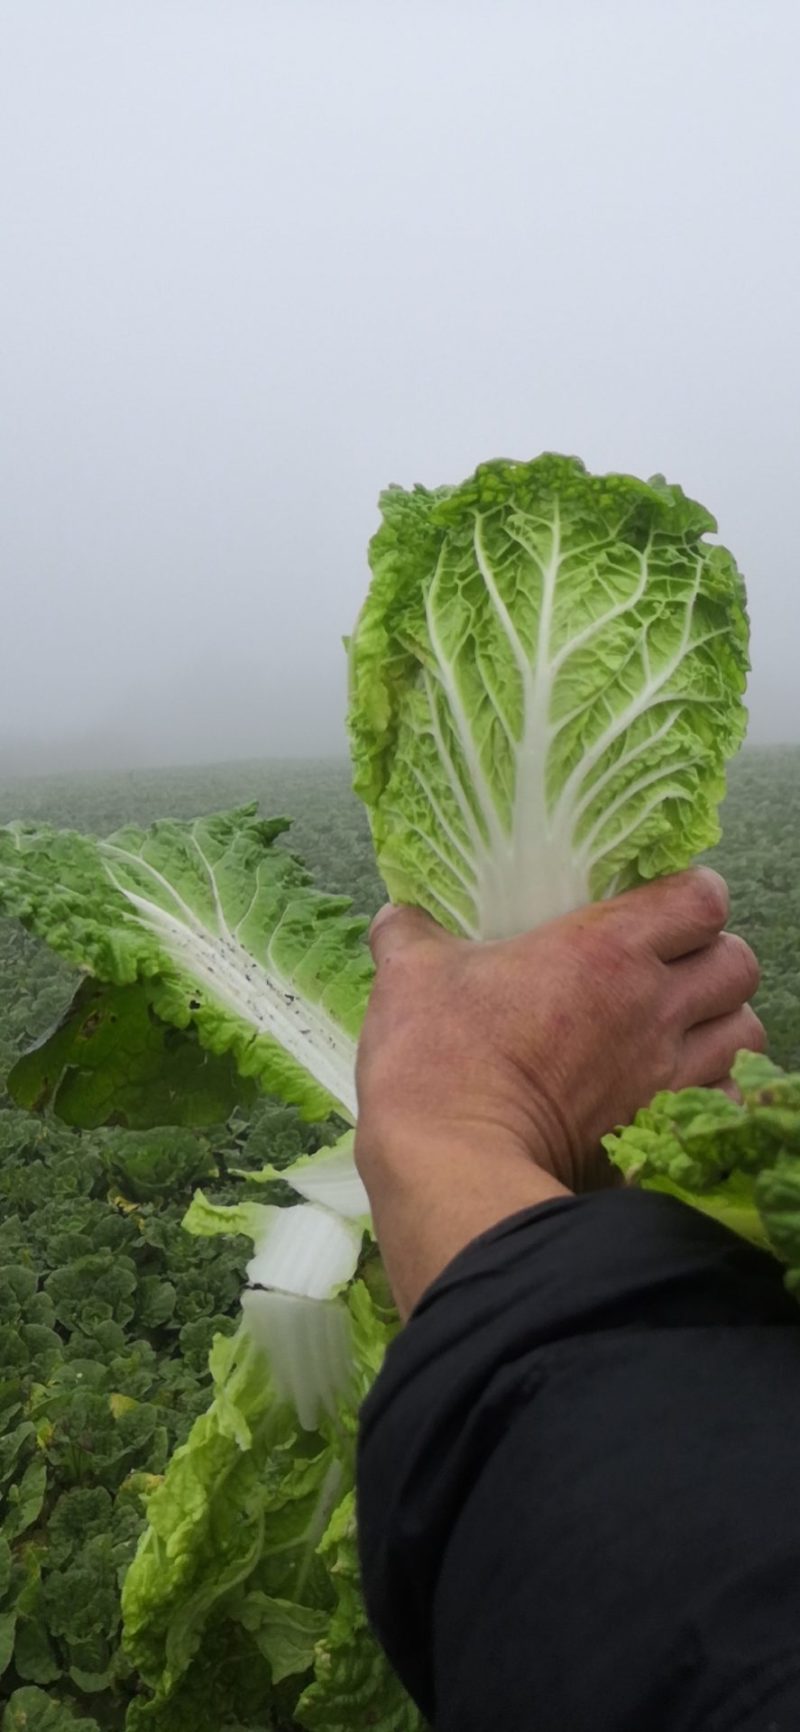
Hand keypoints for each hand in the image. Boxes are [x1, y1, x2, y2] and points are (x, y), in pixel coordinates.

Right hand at [355, 870, 763, 1312]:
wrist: (455, 1166)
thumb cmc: (438, 1059)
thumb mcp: (409, 974)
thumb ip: (411, 933)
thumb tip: (397, 917)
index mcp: (606, 947)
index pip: (701, 898)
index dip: (691, 898)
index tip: (658, 910)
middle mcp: (653, 1004)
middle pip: (739, 963)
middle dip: (714, 961)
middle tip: (671, 970)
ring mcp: (667, 1072)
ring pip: (747, 1032)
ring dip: (723, 1025)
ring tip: (683, 1029)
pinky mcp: (665, 1131)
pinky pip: (731, 1101)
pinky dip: (719, 1091)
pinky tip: (680, 1090)